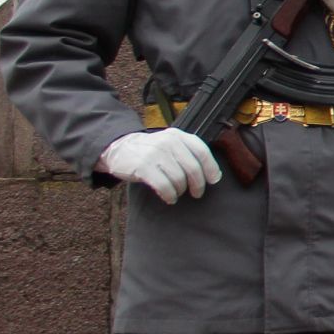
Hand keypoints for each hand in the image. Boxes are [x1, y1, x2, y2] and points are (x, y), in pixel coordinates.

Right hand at [98, 128, 221, 202]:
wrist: (120, 149)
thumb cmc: (151, 151)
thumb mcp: (171, 144)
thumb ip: (189, 152)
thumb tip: (213, 174)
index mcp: (178, 136)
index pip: (202, 152)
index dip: (211, 168)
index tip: (213, 180)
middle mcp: (168, 142)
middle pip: (193, 168)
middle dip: (198, 184)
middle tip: (197, 193)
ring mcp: (155, 154)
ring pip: (179, 179)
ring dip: (181, 190)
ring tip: (177, 193)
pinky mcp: (143, 167)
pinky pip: (164, 186)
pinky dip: (170, 195)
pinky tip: (169, 197)